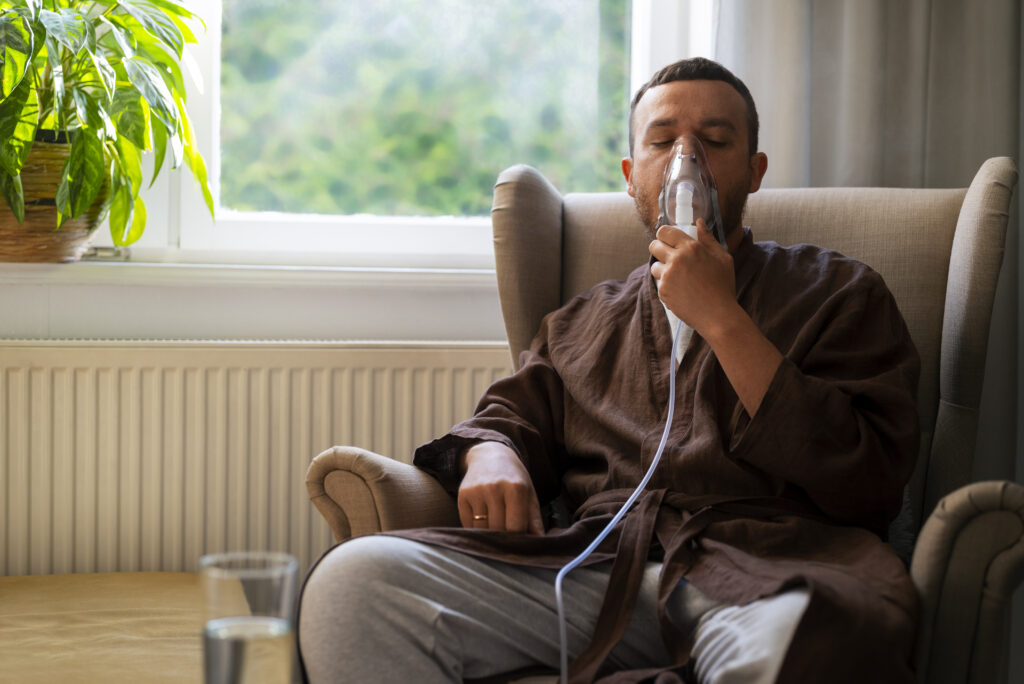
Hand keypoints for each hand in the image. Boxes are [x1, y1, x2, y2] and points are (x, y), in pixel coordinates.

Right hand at [457, 442, 543, 534]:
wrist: (489, 456)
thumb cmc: (513, 478)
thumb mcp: (529, 494)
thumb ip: (534, 519)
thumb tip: (538, 540)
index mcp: (516, 488)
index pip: (516, 527)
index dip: (519, 538)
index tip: (520, 539)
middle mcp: (494, 488)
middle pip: (498, 530)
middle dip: (504, 537)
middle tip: (507, 533)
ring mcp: (476, 492)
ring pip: (481, 530)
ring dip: (489, 534)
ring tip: (496, 525)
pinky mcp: (462, 496)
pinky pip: (468, 525)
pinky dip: (475, 528)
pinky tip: (483, 519)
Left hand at [649, 218, 737, 335]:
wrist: (718, 315)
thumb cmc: (723, 286)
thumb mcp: (723, 258)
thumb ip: (708, 239)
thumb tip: (699, 222)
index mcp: (691, 247)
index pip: (664, 232)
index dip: (664, 235)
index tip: (667, 240)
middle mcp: (676, 259)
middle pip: (653, 246)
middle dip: (659, 249)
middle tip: (669, 257)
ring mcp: (667, 276)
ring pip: (654, 266)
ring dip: (663, 269)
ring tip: (679, 277)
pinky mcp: (663, 291)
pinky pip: (658, 283)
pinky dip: (666, 285)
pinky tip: (681, 290)